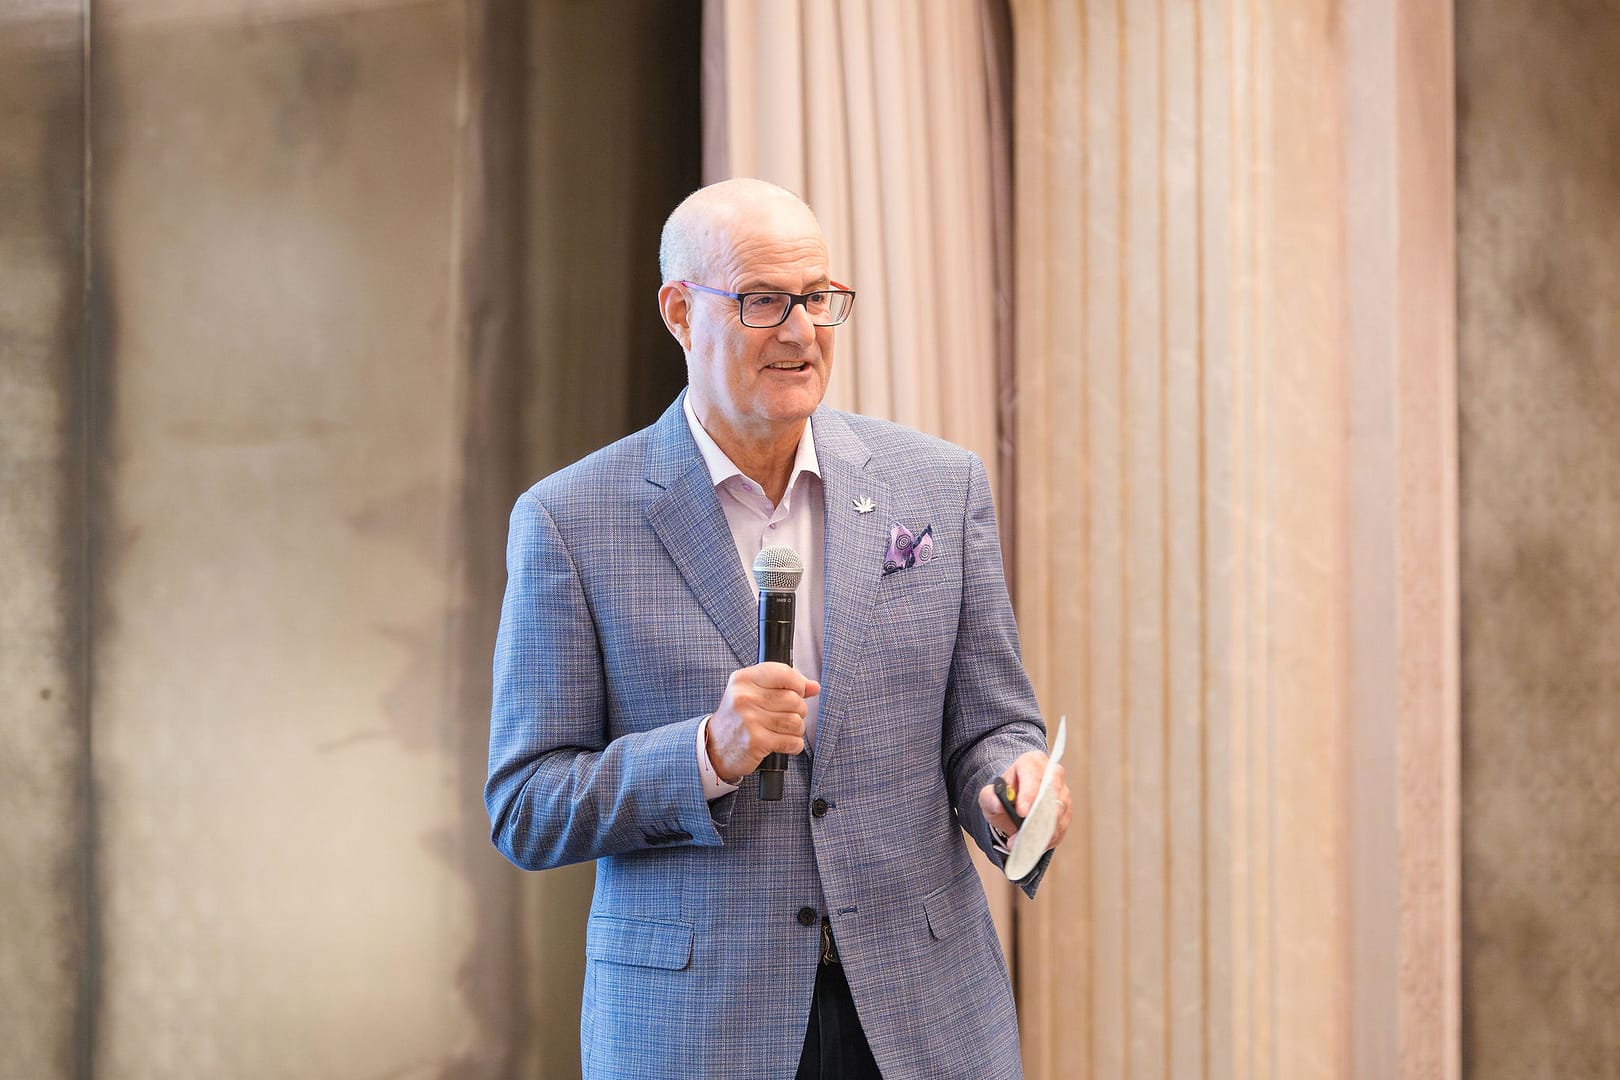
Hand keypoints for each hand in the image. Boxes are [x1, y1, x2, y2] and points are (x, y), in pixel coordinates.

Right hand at [705, 662, 819, 780]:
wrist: (715, 746)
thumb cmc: (738, 717)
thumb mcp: (753, 692)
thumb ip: (785, 685)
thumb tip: (814, 686)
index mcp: (743, 679)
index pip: (784, 673)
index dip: (798, 684)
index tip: (797, 692)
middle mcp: (744, 697)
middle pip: (794, 699)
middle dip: (798, 710)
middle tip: (785, 715)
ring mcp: (749, 720)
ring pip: (796, 722)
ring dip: (796, 729)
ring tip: (782, 730)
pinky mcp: (756, 742)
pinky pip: (793, 742)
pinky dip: (793, 745)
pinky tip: (781, 743)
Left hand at [977, 751, 1070, 853]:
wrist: (1013, 804)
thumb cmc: (1003, 796)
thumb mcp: (989, 796)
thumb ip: (989, 797)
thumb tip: (998, 803)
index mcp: (1031, 762)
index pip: (1033, 774)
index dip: (1029, 794)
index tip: (1022, 812)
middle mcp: (1052, 773)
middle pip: (1051, 793)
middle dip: (1037, 816)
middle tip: (1022, 834)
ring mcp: (1062, 792)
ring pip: (1058, 812)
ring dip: (1041, 830)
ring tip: (1022, 842)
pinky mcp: (1067, 811)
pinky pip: (1061, 826)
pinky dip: (1047, 838)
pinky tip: (1033, 843)